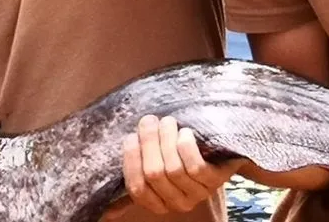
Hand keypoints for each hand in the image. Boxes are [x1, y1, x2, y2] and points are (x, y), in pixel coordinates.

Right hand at [119, 115, 242, 214]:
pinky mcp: (215, 181)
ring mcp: (198, 193)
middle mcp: (177, 202)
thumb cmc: (180, 155)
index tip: (130, 137)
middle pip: (154, 174)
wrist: (220, 155)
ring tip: (167, 122)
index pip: (136, 187)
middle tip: (149, 120)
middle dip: (148, 142)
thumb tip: (108, 208)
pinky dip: (186, 146)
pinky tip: (184, 133)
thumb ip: (137, 170)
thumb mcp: (157, 162)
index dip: (131, 160)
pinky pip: (195, 167)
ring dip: (166, 139)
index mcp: (159, 201)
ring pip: (173, 169)